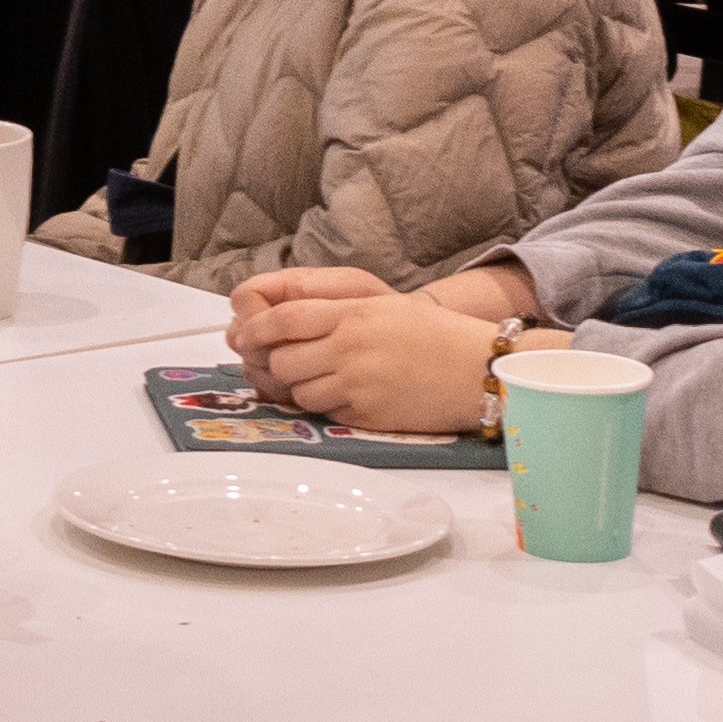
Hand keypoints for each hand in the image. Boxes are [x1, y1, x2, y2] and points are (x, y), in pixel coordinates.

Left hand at [228, 260, 539, 437]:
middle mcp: (350, 346)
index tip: (244, 335)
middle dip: (275, 363)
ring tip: (323, 380)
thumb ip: (336, 311)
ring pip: (299, 391)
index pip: (285, 318)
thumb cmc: (433, 335)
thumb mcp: (382, 306)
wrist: (478, 369)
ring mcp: (358, 383)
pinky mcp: (368, 414)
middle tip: (281, 364)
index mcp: (353, 313)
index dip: (256, 327)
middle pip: (282, 359)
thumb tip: (284, 321)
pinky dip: (327, 406)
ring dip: (301, 388)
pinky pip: (327, 413)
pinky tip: (347, 397)